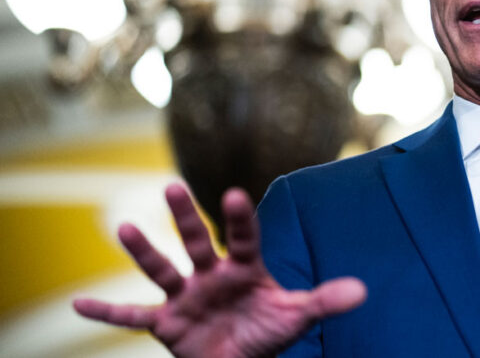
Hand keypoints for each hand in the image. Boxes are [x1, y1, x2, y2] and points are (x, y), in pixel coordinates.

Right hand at [73, 184, 365, 357]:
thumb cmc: (268, 332)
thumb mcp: (296, 316)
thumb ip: (324, 301)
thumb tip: (362, 291)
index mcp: (244, 268)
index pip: (242, 238)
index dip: (239, 219)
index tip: (236, 194)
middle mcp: (210, 275)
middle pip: (196, 241)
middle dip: (185, 217)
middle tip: (172, 186)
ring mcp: (185, 296)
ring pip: (161, 270)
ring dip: (143, 252)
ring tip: (122, 227)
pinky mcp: (166, 323)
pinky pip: (132, 316)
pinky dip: (106, 311)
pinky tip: (78, 303)